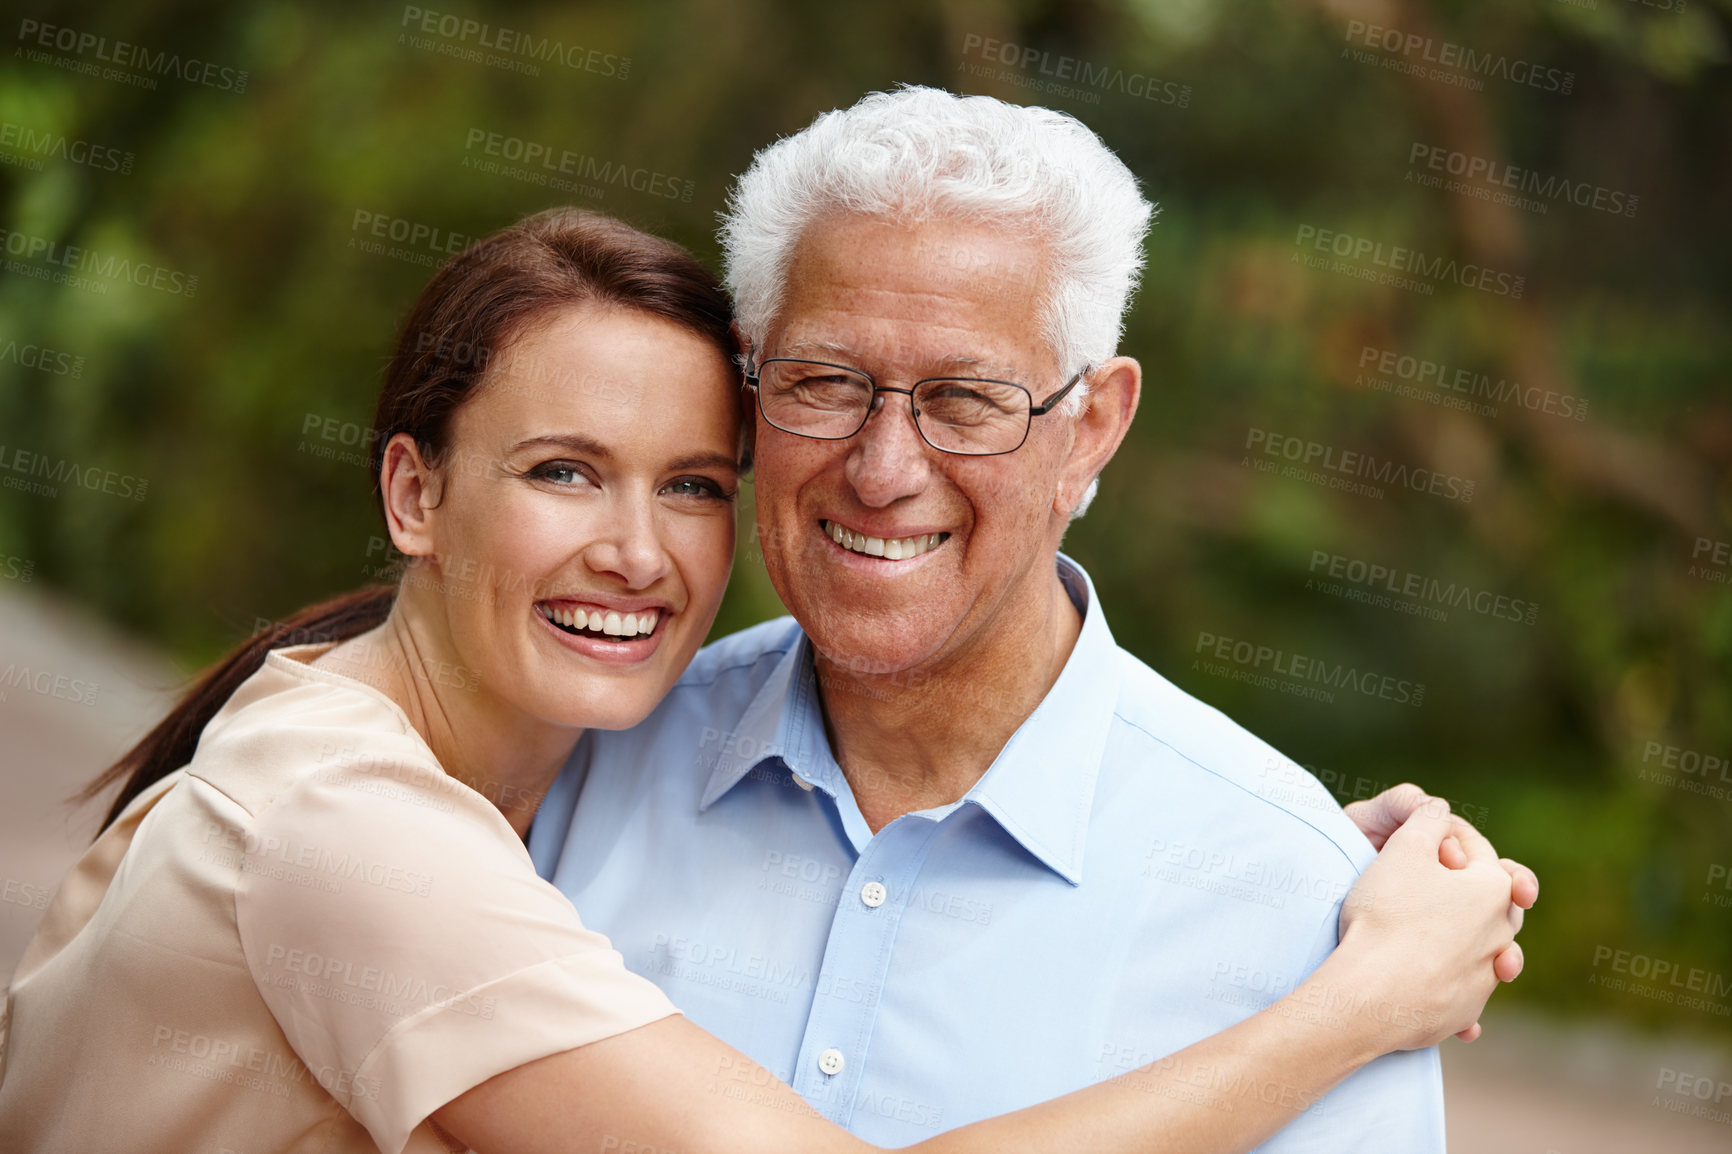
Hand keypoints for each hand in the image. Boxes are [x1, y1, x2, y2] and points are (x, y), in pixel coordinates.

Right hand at [1332, 799, 1517, 1050]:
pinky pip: (1461, 987)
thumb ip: (1426, 818)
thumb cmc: (1387, 915)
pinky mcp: (1465, 1010)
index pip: (1476, 848)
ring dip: (1462, 934)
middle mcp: (1502, 934)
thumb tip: (1439, 809)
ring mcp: (1486, 976)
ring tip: (1429, 929)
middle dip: (1462, 886)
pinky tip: (1422, 976)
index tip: (1412, 838)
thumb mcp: (1403, 848)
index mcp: (1495, 888)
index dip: (1442, 836)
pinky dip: (1447, 978)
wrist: (1373, 994)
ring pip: (1481, 944)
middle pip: (1489, 898)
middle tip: (1426, 880)